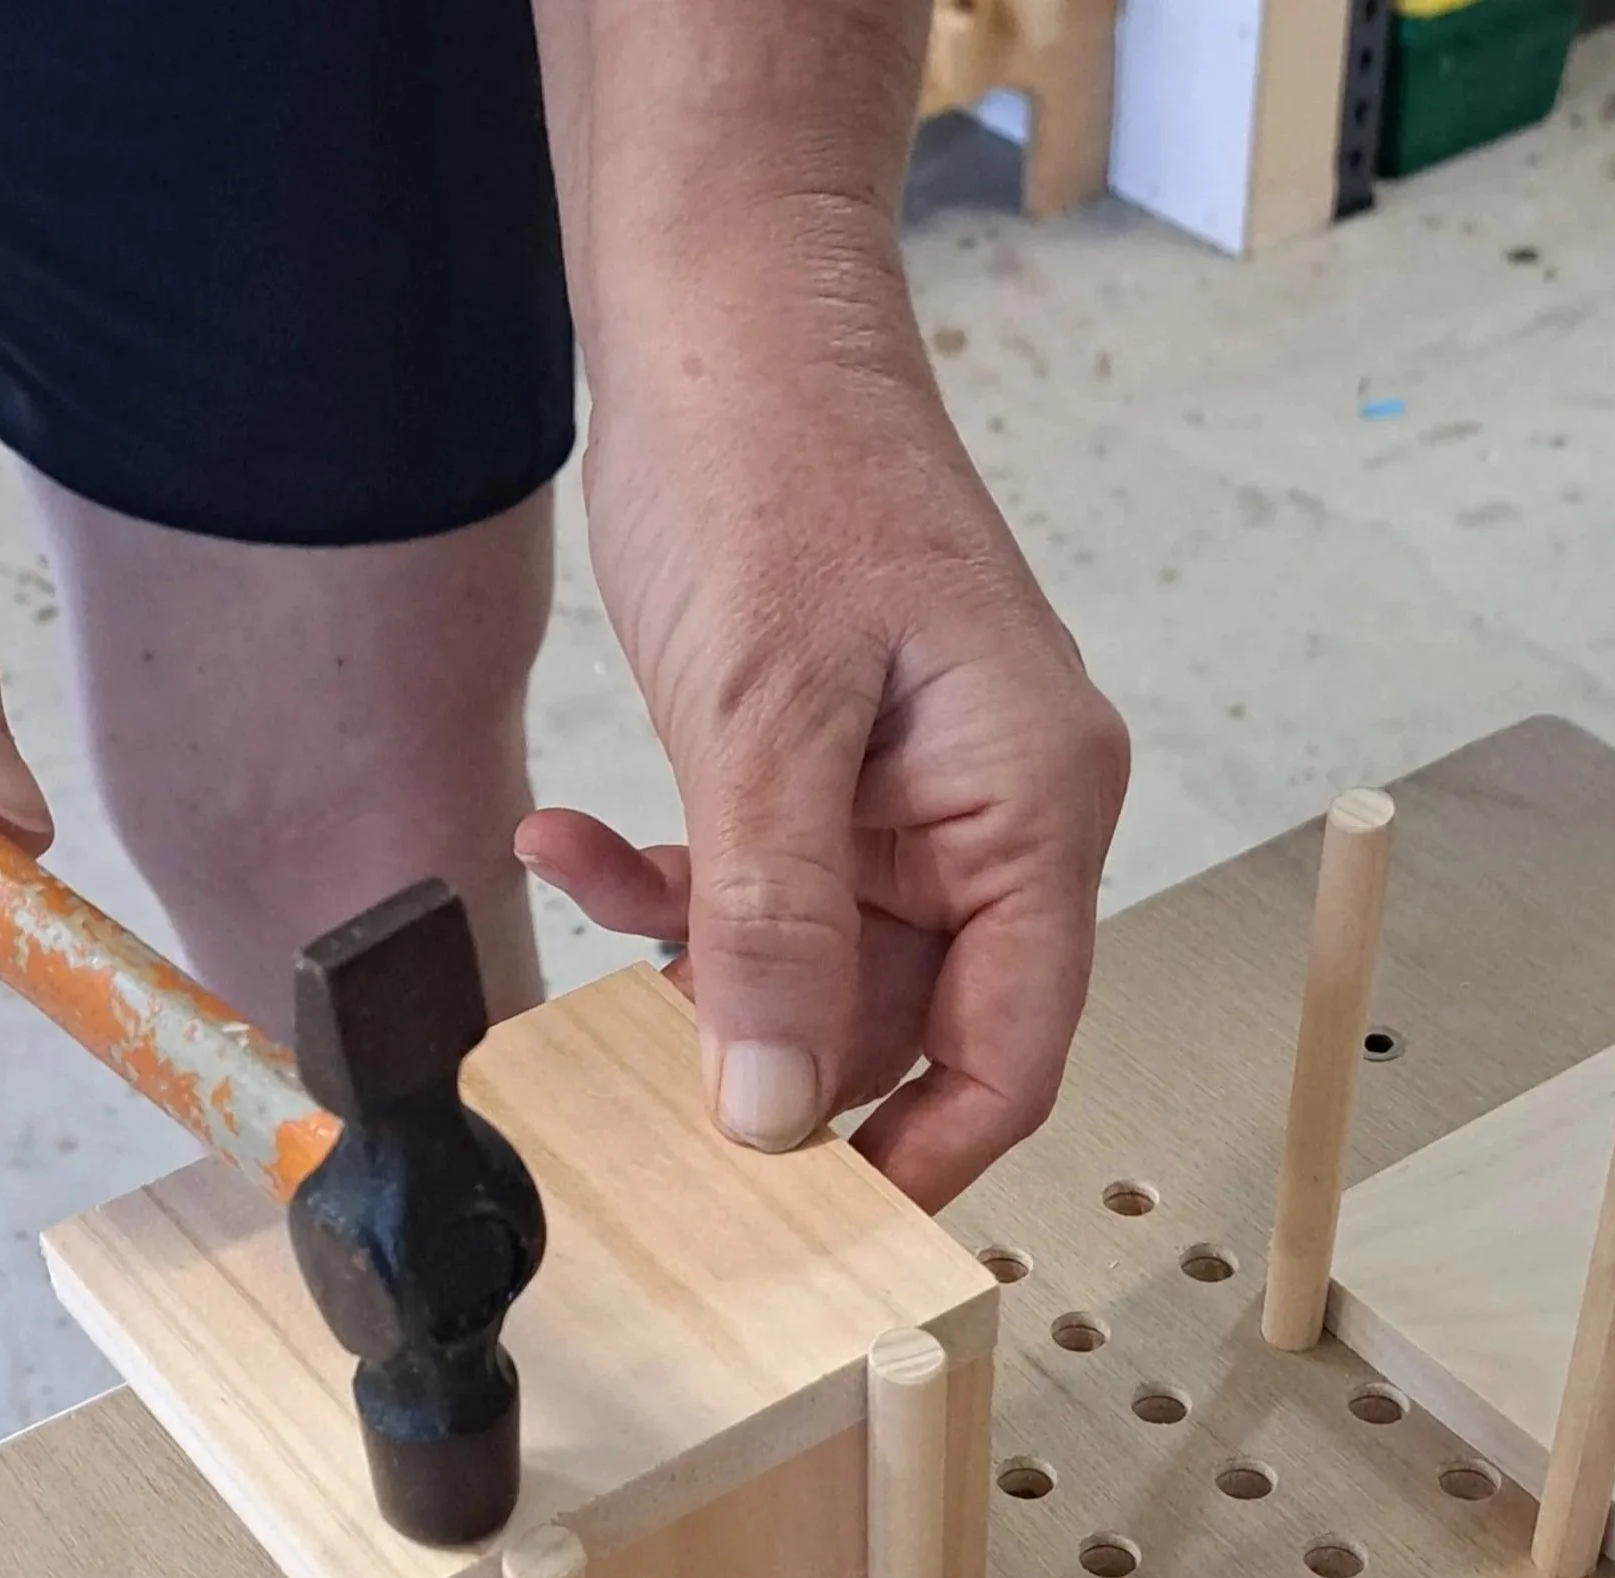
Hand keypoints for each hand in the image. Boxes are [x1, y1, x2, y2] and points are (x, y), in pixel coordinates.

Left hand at [516, 210, 1127, 1210]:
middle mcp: (992, 819)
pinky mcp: (832, 778)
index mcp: (1032, 807)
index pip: (1012, 1048)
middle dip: (766, 1037)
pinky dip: (673, 887)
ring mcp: (912, 801)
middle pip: (901, 1021)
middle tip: (644, 1043)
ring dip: (697, 952)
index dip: (921, 1155)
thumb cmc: (781, 465)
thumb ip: (772, 928)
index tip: (812, 1224)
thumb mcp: (763, 720)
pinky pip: (764, 891)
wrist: (727, 316)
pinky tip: (583, 841)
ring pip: (813, 965)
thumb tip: (773, 1113)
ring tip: (597, 877)